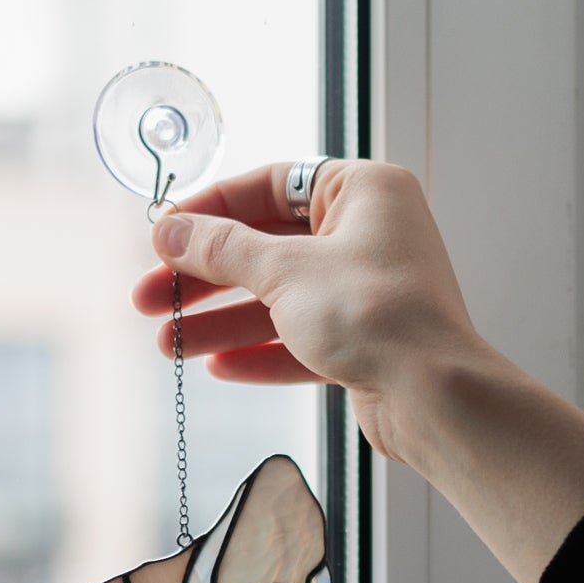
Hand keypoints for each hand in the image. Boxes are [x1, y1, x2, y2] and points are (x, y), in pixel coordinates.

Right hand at [133, 159, 483, 463]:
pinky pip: (300, 338)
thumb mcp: (285, 272)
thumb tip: (171, 232)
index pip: (269, 185)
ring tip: (168, 345)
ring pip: (279, 298)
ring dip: (221, 322)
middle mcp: (369, 234)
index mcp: (362, 191)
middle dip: (204, 278)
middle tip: (148, 299)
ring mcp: (368, 289)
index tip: (164, 237)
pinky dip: (259, 351)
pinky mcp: (367, 340)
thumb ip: (222, 250)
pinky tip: (218, 368)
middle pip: (266, 247)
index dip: (209, 210)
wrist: (435, 397)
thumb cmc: (377, 316)